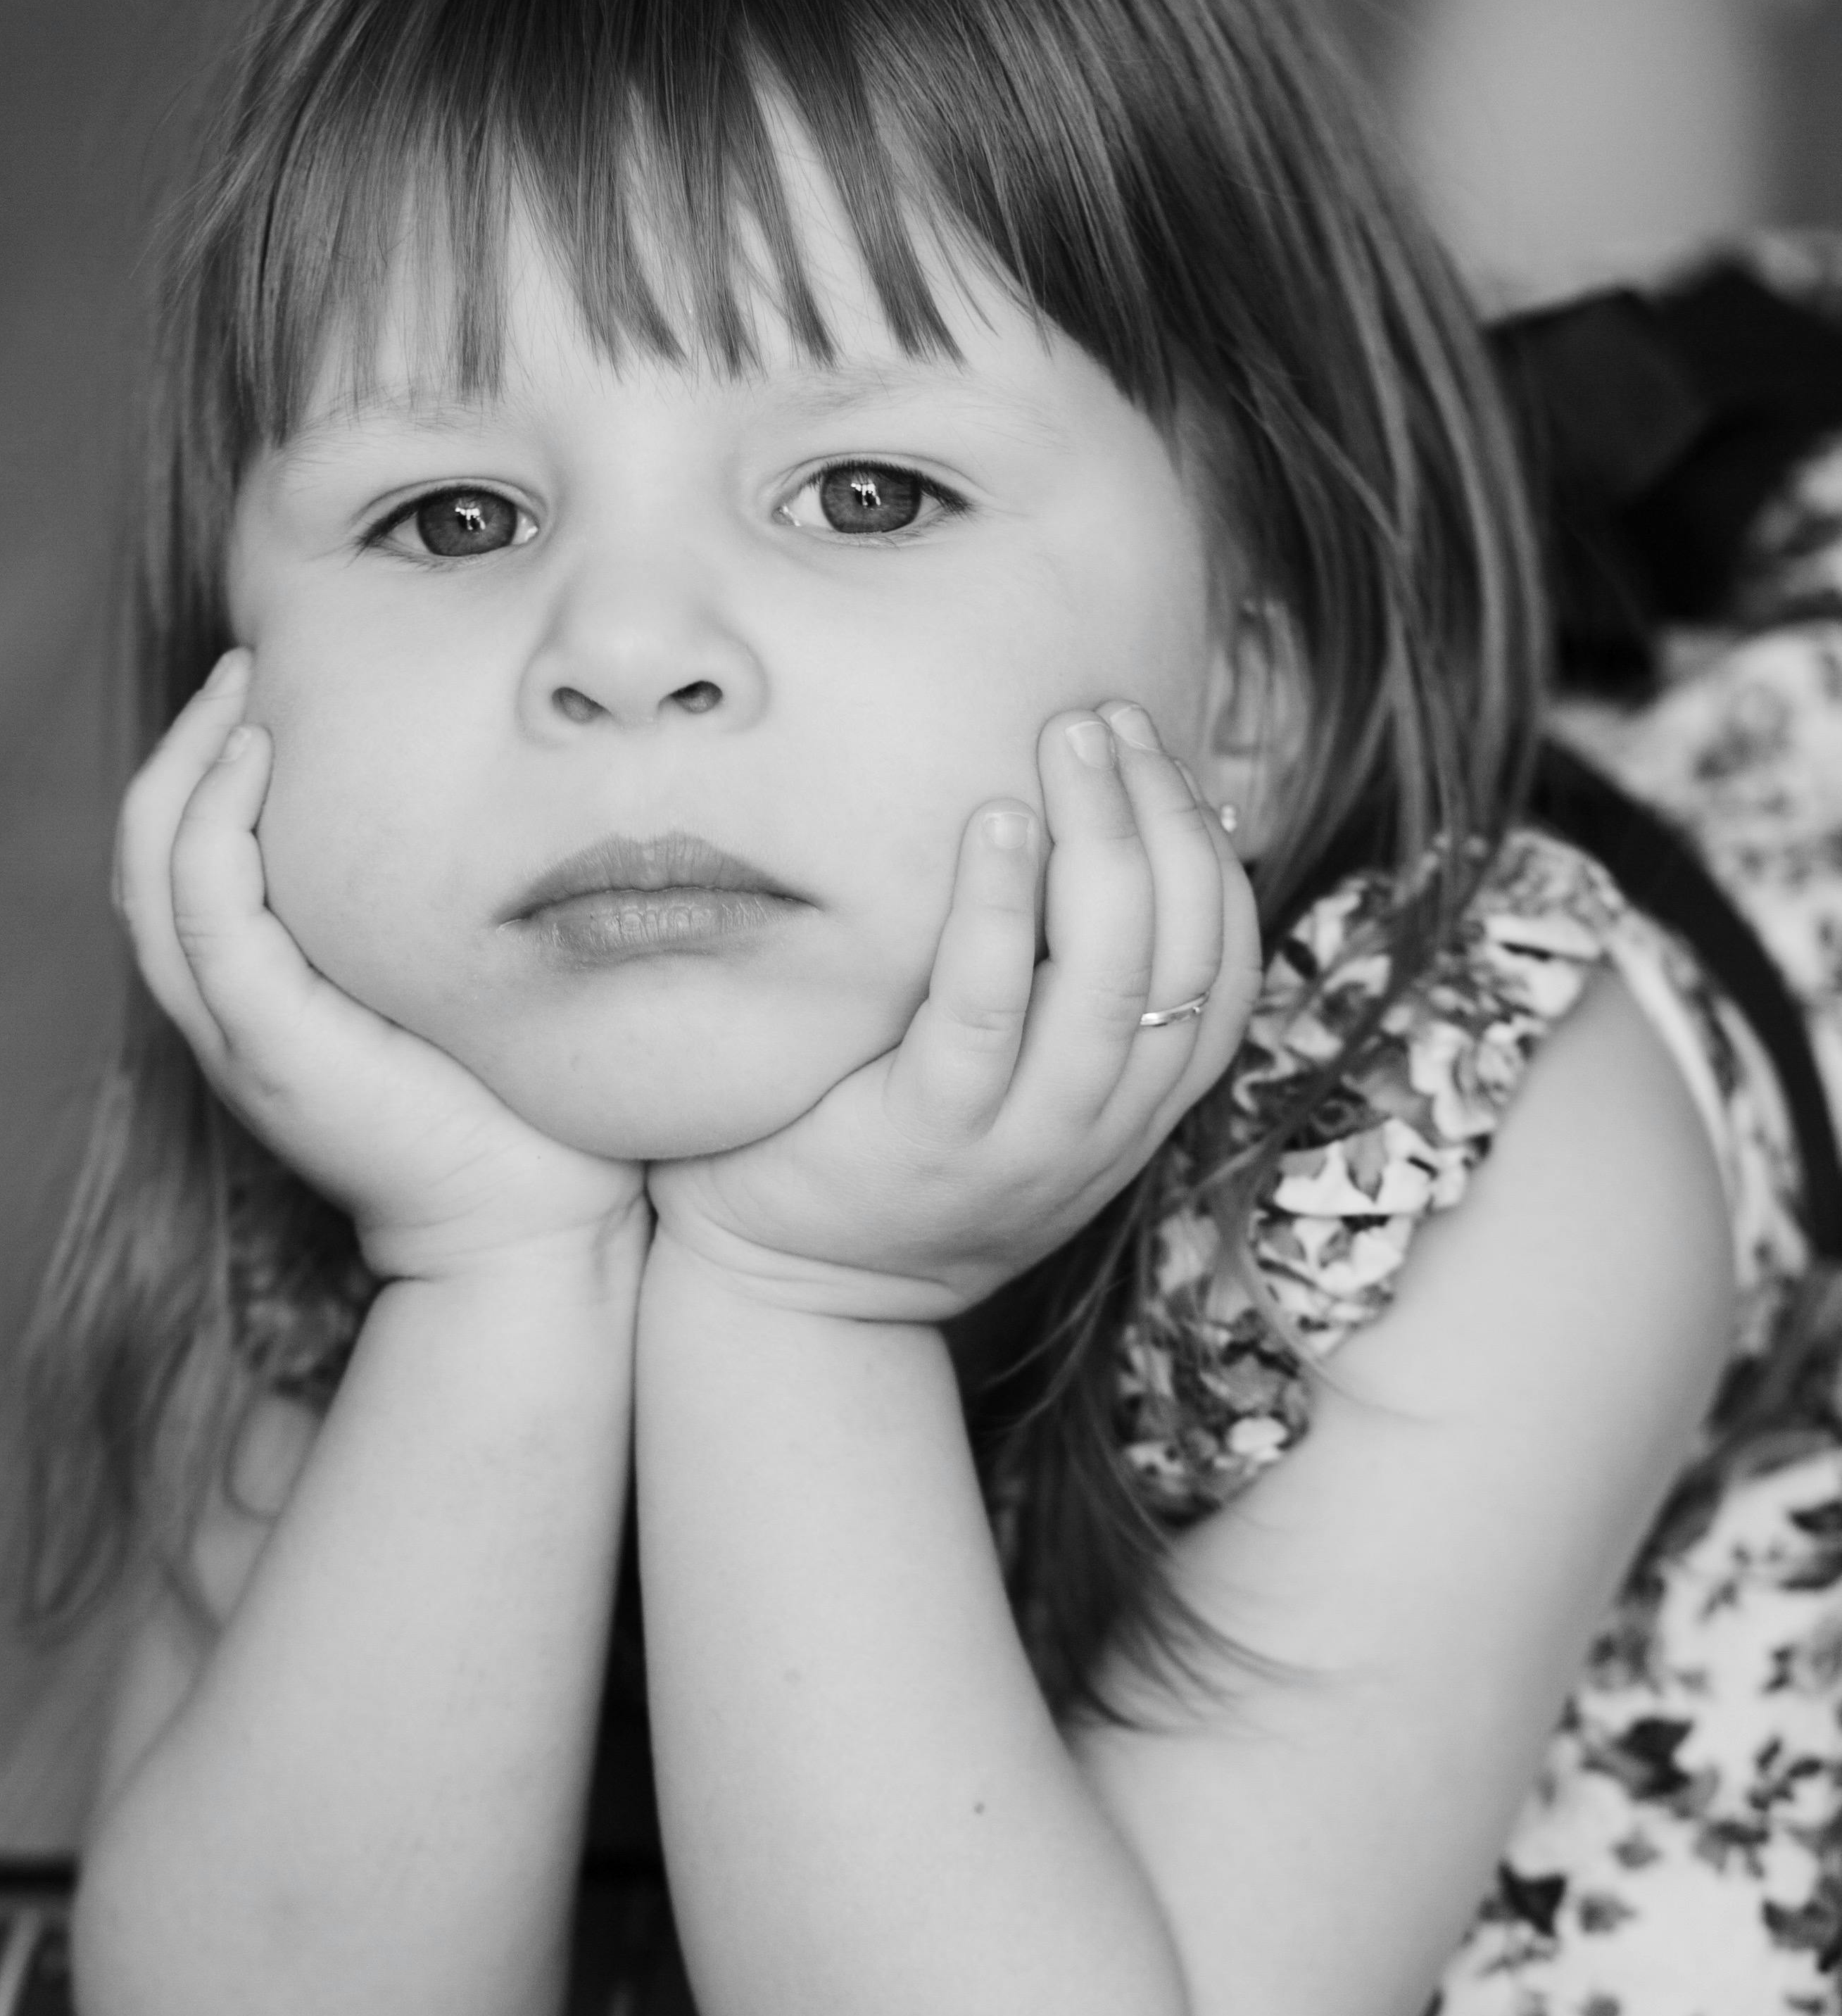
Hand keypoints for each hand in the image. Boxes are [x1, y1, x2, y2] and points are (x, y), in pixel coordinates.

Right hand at [117, 651, 644, 1284]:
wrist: (539, 1233)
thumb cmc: (529, 1112)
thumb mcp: (467, 985)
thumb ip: (442, 913)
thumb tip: (498, 811)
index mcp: (268, 1004)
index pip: (191, 865)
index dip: (210, 770)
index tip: (271, 690)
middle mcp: (231, 1017)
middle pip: (146, 854)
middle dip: (184, 746)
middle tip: (248, 662)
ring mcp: (237, 1032)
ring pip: (151, 869)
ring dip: (187, 764)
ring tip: (245, 687)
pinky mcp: (265, 1043)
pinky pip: (203, 905)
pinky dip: (214, 819)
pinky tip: (259, 754)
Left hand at [645, 700, 1261, 1322]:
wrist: (788, 1299)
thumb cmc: (885, 1158)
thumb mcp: (1009, 1088)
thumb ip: (1062, 996)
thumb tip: (1116, 839)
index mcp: (1131, 1112)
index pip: (1228, 970)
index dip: (1209, 852)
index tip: (1159, 755)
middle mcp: (1098, 1132)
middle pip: (1182, 954)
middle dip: (1159, 816)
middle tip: (1107, 716)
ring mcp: (1020, 1144)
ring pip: (1109, 979)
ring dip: (1099, 839)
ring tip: (1065, 739)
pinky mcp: (928, 1141)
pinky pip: (985, 1011)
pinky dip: (996, 909)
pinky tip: (990, 820)